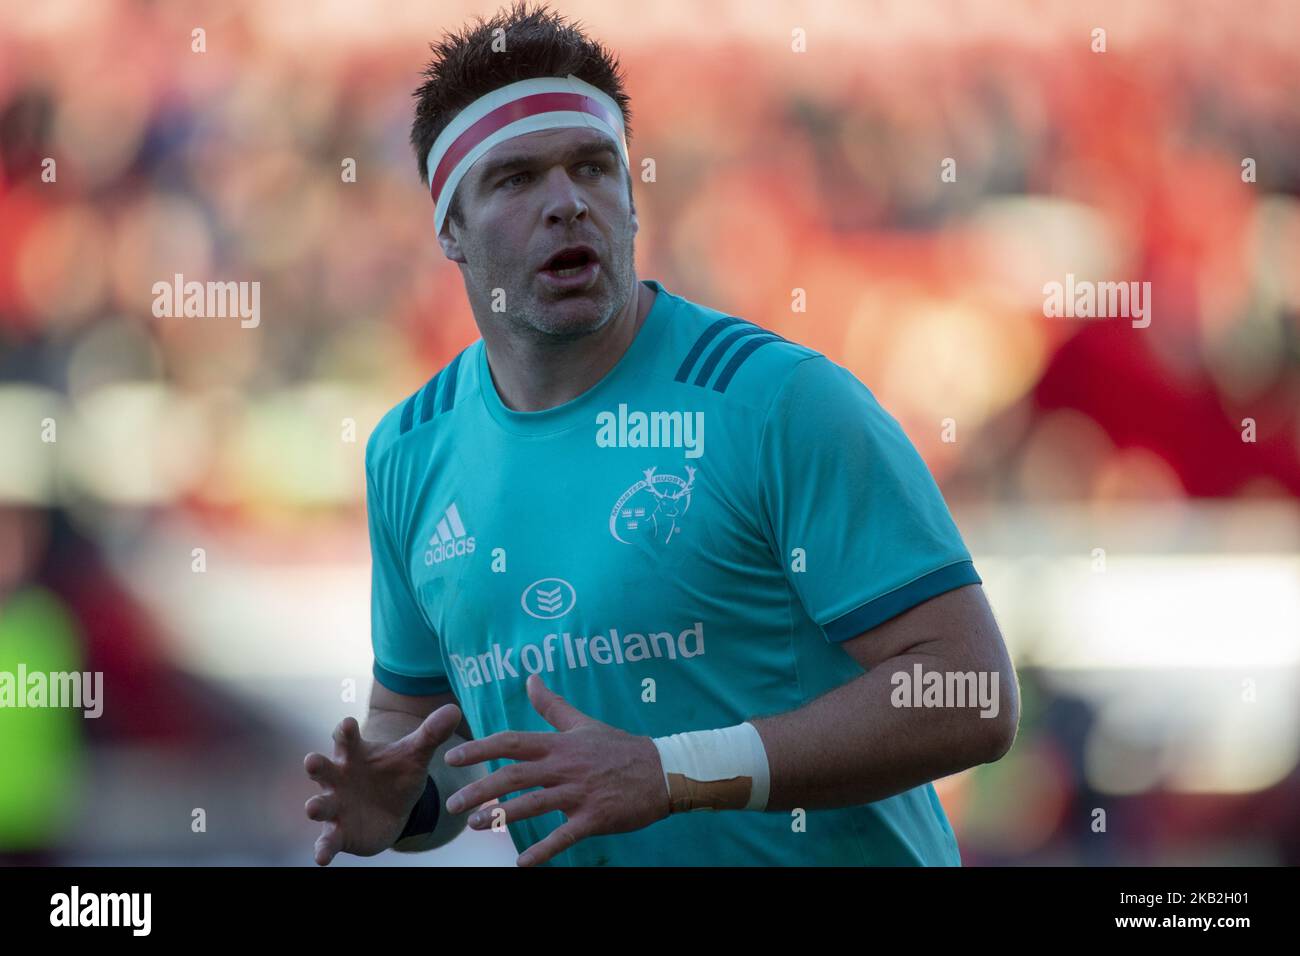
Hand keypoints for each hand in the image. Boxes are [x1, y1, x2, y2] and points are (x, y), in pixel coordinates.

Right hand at [303, 704, 461, 864]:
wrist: (394, 810)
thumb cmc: (396, 774)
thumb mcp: (415, 755)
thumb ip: (430, 734)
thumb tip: (454, 710)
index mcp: (355, 753)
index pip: (346, 738)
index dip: (346, 730)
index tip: (349, 723)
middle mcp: (339, 778)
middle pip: (323, 768)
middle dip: (316, 765)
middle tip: (311, 761)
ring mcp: (335, 805)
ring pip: (321, 805)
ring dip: (316, 807)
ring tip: (312, 808)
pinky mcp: (338, 832)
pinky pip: (328, 840)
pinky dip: (323, 848)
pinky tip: (322, 857)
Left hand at [443, 674, 669, 866]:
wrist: (662, 771)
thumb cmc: (619, 747)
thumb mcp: (583, 724)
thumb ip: (552, 705)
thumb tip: (530, 678)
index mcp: (559, 745)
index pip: (512, 742)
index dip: (480, 748)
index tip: (453, 757)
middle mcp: (564, 767)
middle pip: (514, 776)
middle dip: (480, 790)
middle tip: (453, 805)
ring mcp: (579, 793)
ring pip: (532, 806)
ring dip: (500, 817)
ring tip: (475, 826)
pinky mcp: (594, 817)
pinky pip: (564, 836)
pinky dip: (543, 851)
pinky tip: (522, 864)